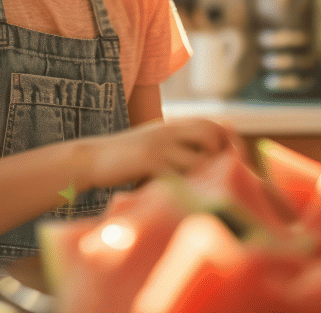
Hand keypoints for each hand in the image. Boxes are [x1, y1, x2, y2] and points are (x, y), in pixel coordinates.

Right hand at [88, 118, 244, 187]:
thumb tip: (202, 161)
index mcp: (170, 126)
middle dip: (221, 155)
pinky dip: (187, 187)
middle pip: (211, 133)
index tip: (228, 162)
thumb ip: (174, 145)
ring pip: (200, 157)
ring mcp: (159, 145)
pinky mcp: (149, 161)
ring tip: (199, 189)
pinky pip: (181, 173)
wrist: (91, 158)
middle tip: (219, 177)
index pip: (212, 124)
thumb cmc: (122, 158)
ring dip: (206, 175)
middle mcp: (168, 131)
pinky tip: (182, 196)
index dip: (226, 142)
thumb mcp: (151, 143)